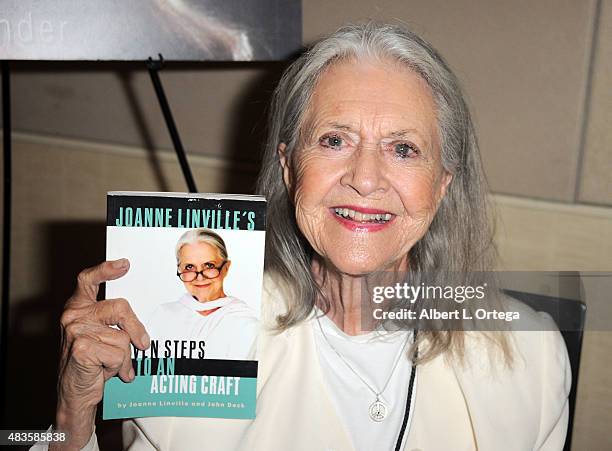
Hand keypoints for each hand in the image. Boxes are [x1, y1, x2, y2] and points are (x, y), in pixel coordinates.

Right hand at [52, 259, 149, 449]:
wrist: (75, 394)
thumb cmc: (92, 365)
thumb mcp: (102, 338)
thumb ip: (114, 324)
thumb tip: (142, 325)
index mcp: (77, 308)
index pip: (87, 280)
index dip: (105, 269)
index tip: (125, 264)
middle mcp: (73, 315)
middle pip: (120, 307)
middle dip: (136, 328)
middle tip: (143, 344)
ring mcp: (76, 330)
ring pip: (122, 337)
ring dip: (124, 357)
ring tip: (111, 366)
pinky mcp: (81, 347)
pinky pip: (118, 354)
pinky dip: (119, 368)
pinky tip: (106, 373)